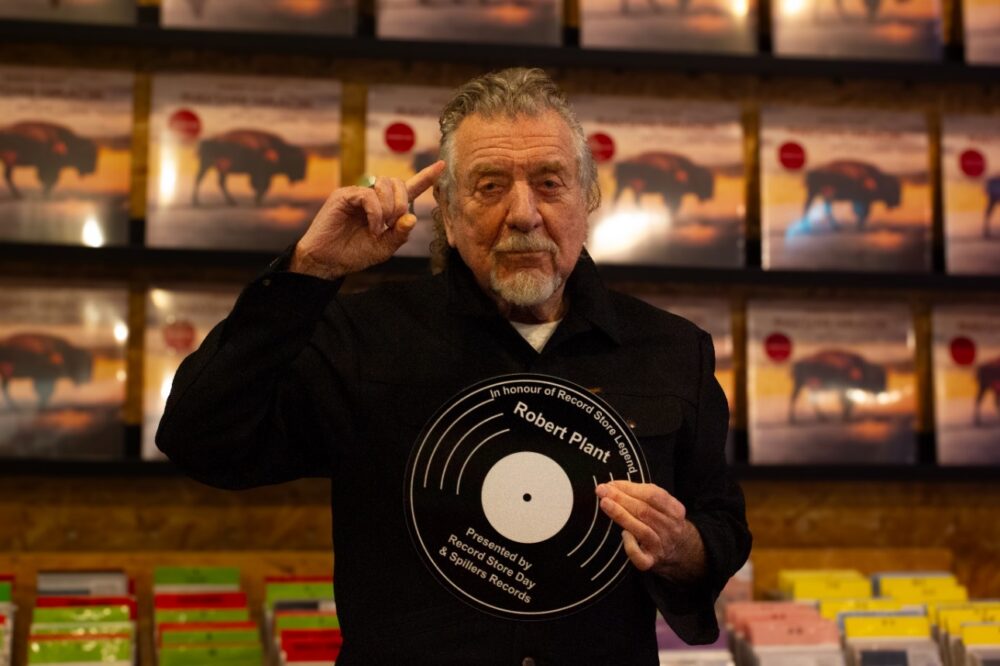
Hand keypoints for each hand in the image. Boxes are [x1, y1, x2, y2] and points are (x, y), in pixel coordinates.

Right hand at [291, 160, 445, 279]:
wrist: (328, 261)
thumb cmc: (354, 254)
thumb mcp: (385, 249)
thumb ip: (400, 234)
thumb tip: (411, 216)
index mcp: (385, 208)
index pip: (409, 188)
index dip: (425, 178)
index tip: (442, 166)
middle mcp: (372, 197)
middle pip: (397, 182)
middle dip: (401, 202)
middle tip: (392, 224)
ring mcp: (357, 194)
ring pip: (384, 185)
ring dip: (388, 208)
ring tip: (379, 228)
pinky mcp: (344, 196)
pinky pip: (368, 195)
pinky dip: (375, 213)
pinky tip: (373, 228)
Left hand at [595, 480, 705, 582]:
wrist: (683, 551)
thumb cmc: (665, 522)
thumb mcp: (664, 505)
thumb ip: (642, 494)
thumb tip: (614, 486)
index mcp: (674, 510)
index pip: (653, 495)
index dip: (630, 488)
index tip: (611, 483)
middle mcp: (670, 528)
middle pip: (644, 511)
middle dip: (620, 498)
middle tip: (601, 490)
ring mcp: (661, 546)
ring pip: (642, 530)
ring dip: (621, 515)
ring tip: (604, 503)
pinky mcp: (652, 561)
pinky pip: (641, 557)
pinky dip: (631, 546)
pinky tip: (622, 534)